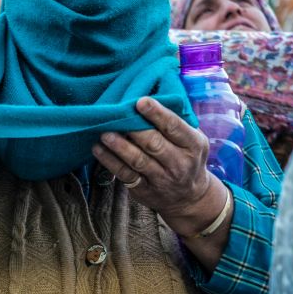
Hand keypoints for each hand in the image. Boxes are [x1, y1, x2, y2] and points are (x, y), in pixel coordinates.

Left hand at [93, 98, 223, 232]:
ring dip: (118, 146)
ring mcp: (161, 179)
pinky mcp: (144, 190)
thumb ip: (177, 123)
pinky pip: (125, 175)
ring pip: (137, 160)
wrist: (189, 197)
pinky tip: (98, 149)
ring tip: (104, 132)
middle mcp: (179, 163)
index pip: (174, 127)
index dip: (157, 114)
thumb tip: (153, 96)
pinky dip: (110, 161)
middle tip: (117, 115)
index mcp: (193, 145)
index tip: (141, 101)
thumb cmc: (187, 157)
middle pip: (154, 144)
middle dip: (134, 129)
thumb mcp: (193, 140)